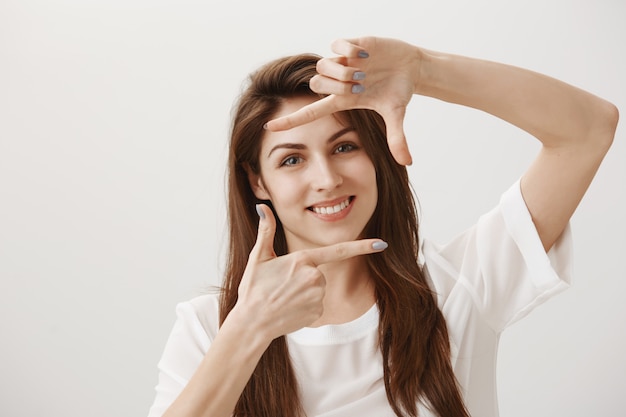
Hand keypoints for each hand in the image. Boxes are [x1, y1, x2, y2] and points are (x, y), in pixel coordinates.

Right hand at [236, 204, 387, 339]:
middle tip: (281, 286)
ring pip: (318, 289)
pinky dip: (305, 307)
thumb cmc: (253, 289)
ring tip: (284, 298)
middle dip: (304, 277)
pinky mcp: (318, 312)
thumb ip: (266, 230)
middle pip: (319, 273)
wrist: (252, 322)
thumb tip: (262, 208)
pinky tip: (290, 309)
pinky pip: (317, 305)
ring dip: (304, 292)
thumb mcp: (258, 257)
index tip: (382, 244)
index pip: (339, 250)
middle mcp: (315, 277)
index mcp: (303, 260)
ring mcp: (318, 296)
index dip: (363, 247)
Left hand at [265, 37, 420, 164]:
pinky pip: (336, 45)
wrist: (410, 66)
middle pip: (315, 85)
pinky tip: (365, 54)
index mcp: (342, 101)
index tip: (268, 126)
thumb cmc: (398, 91)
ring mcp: (342, 63)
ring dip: (343, 70)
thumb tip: (407, 163)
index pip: (309, 113)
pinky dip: (349, 50)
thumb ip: (397, 138)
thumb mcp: (396, 114)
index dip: (289, 120)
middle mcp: (337, 83)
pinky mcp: (349, 45)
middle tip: (360, 86)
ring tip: (364, 71)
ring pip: (322, 66)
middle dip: (336, 87)